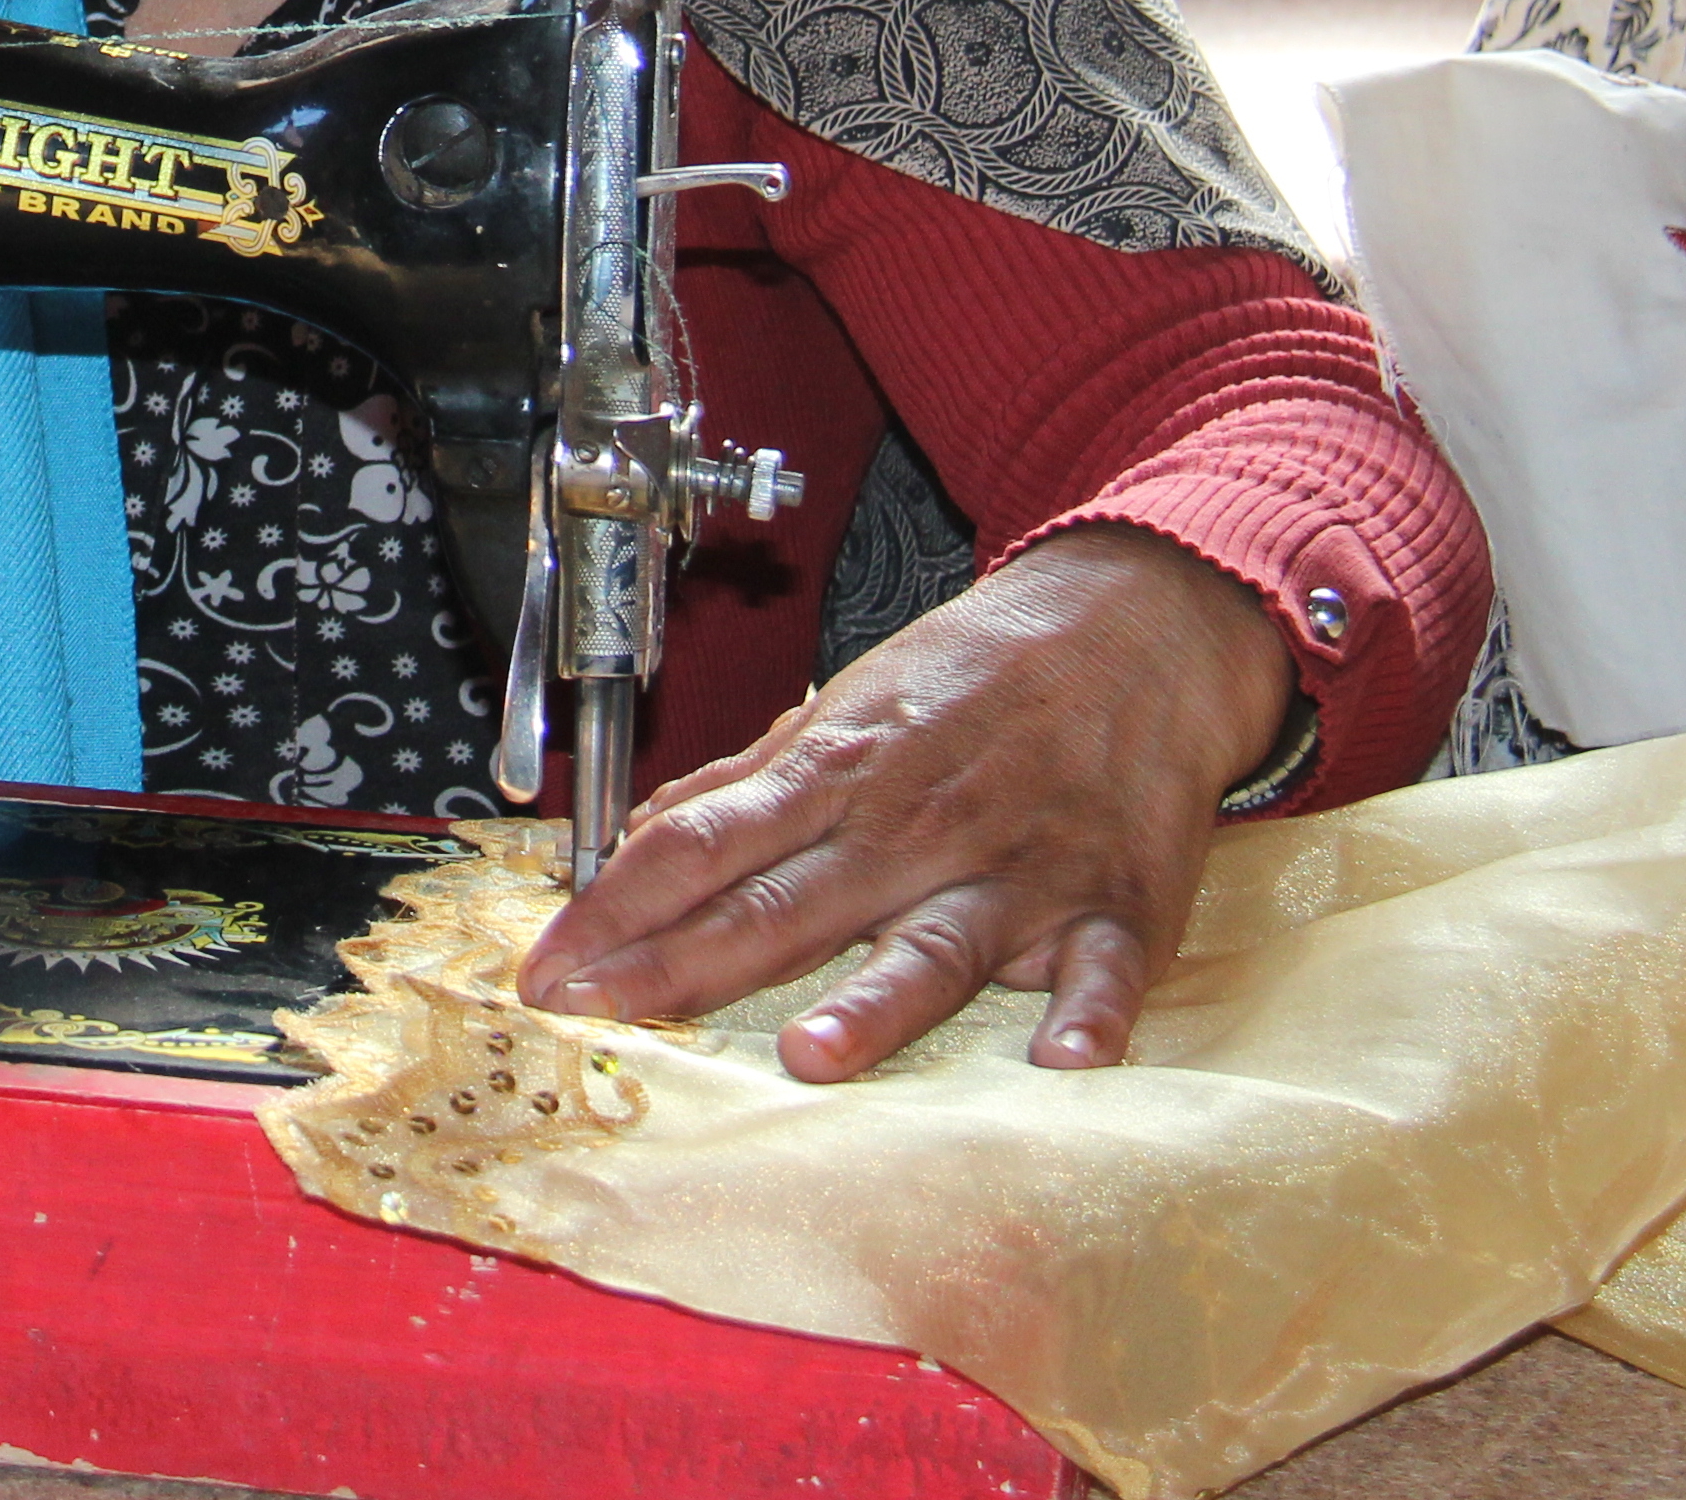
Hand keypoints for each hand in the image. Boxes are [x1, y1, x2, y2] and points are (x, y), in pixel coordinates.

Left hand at [514, 526, 1293, 1079]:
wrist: (1140, 624)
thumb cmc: (986, 673)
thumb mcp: (854, 703)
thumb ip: (752, 779)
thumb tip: (647, 835)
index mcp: (840, 773)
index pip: (700, 844)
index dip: (613, 905)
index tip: (545, 965)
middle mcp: (915, 826)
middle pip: (782, 904)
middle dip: (680, 964)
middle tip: (598, 1012)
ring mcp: (1016, 869)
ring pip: (932, 946)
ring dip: (874, 1003)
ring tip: (812, 1054)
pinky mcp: (1113, 905)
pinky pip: (1100, 970)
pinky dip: (1086, 1015)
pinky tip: (1063, 1061)